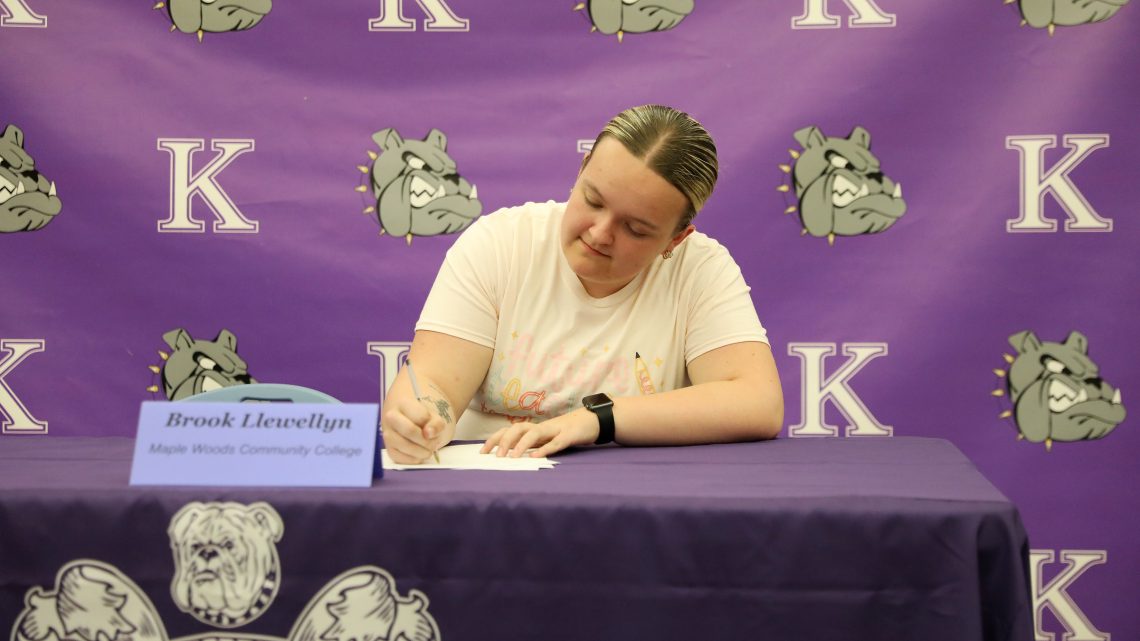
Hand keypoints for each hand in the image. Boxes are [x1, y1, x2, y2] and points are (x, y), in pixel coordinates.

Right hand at [381, 397, 451, 463]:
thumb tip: (429, 434)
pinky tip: (420, 454)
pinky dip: (415, 459)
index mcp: (402, 403)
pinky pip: (401, 458)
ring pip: (404, 446)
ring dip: (422, 451)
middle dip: (426, 440)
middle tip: (434, 442)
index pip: (421, 416)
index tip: (436, 429)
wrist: (406, 417)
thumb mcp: (433, 415)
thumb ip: (436, 423)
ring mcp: (387, 434)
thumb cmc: (421, 416)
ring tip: (429, 448)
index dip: (432, 425)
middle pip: (409, 431)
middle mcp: (390, 418)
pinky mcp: (389, 449)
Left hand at [480, 409, 598, 457]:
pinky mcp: (570, 435)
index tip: (482, 452)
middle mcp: (542, 427)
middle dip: (504, 441)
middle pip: (518, 428)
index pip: (510, 430)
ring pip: (534, 433)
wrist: (593, 420)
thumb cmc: (567, 432)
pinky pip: (556, 442)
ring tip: (512, 457)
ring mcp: (556, 430)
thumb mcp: (547, 438)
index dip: (495, 439)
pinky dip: (546, 449)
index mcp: (535, 429)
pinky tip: (537, 457)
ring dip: (521, 444)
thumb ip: (533, 445)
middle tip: (495, 457)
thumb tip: (513, 456)